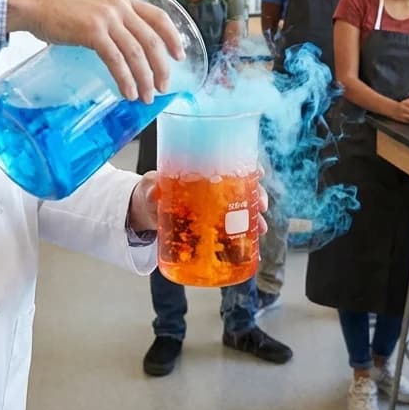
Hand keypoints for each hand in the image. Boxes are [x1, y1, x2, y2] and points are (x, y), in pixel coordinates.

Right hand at [7, 0, 184, 102]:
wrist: (33, 2)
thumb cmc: (58, 8)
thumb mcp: (94, 7)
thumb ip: (111, 20)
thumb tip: (122, 46)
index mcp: (123, 0)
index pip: (159, 17)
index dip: (173, 37)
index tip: (179, 55)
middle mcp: (119, 7)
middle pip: (152, 40)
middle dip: (161, 67)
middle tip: (163, 87)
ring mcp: (107, 19)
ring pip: (137, 53)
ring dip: (145, 79)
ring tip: (146, 97)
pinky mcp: (92, 32)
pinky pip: (116, 60)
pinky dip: (125, 79)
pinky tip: (128, 92)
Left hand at [127, 171, 269, 236]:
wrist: (145, 211)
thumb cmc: (151, 192)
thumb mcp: (150, 187)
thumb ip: (151, 188)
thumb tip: (155, 189)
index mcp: (203, 172)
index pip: (232, 163)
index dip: (249, 166)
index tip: (259, 173)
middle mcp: (214, 188)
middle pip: (244, 187)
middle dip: (258, 195)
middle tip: (263, 206)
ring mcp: (215, 207)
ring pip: (243, 209)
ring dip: (256, 219)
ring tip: (261, 230)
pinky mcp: (212, 226)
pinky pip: (233, 229)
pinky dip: (245, 236)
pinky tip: (253, 245)